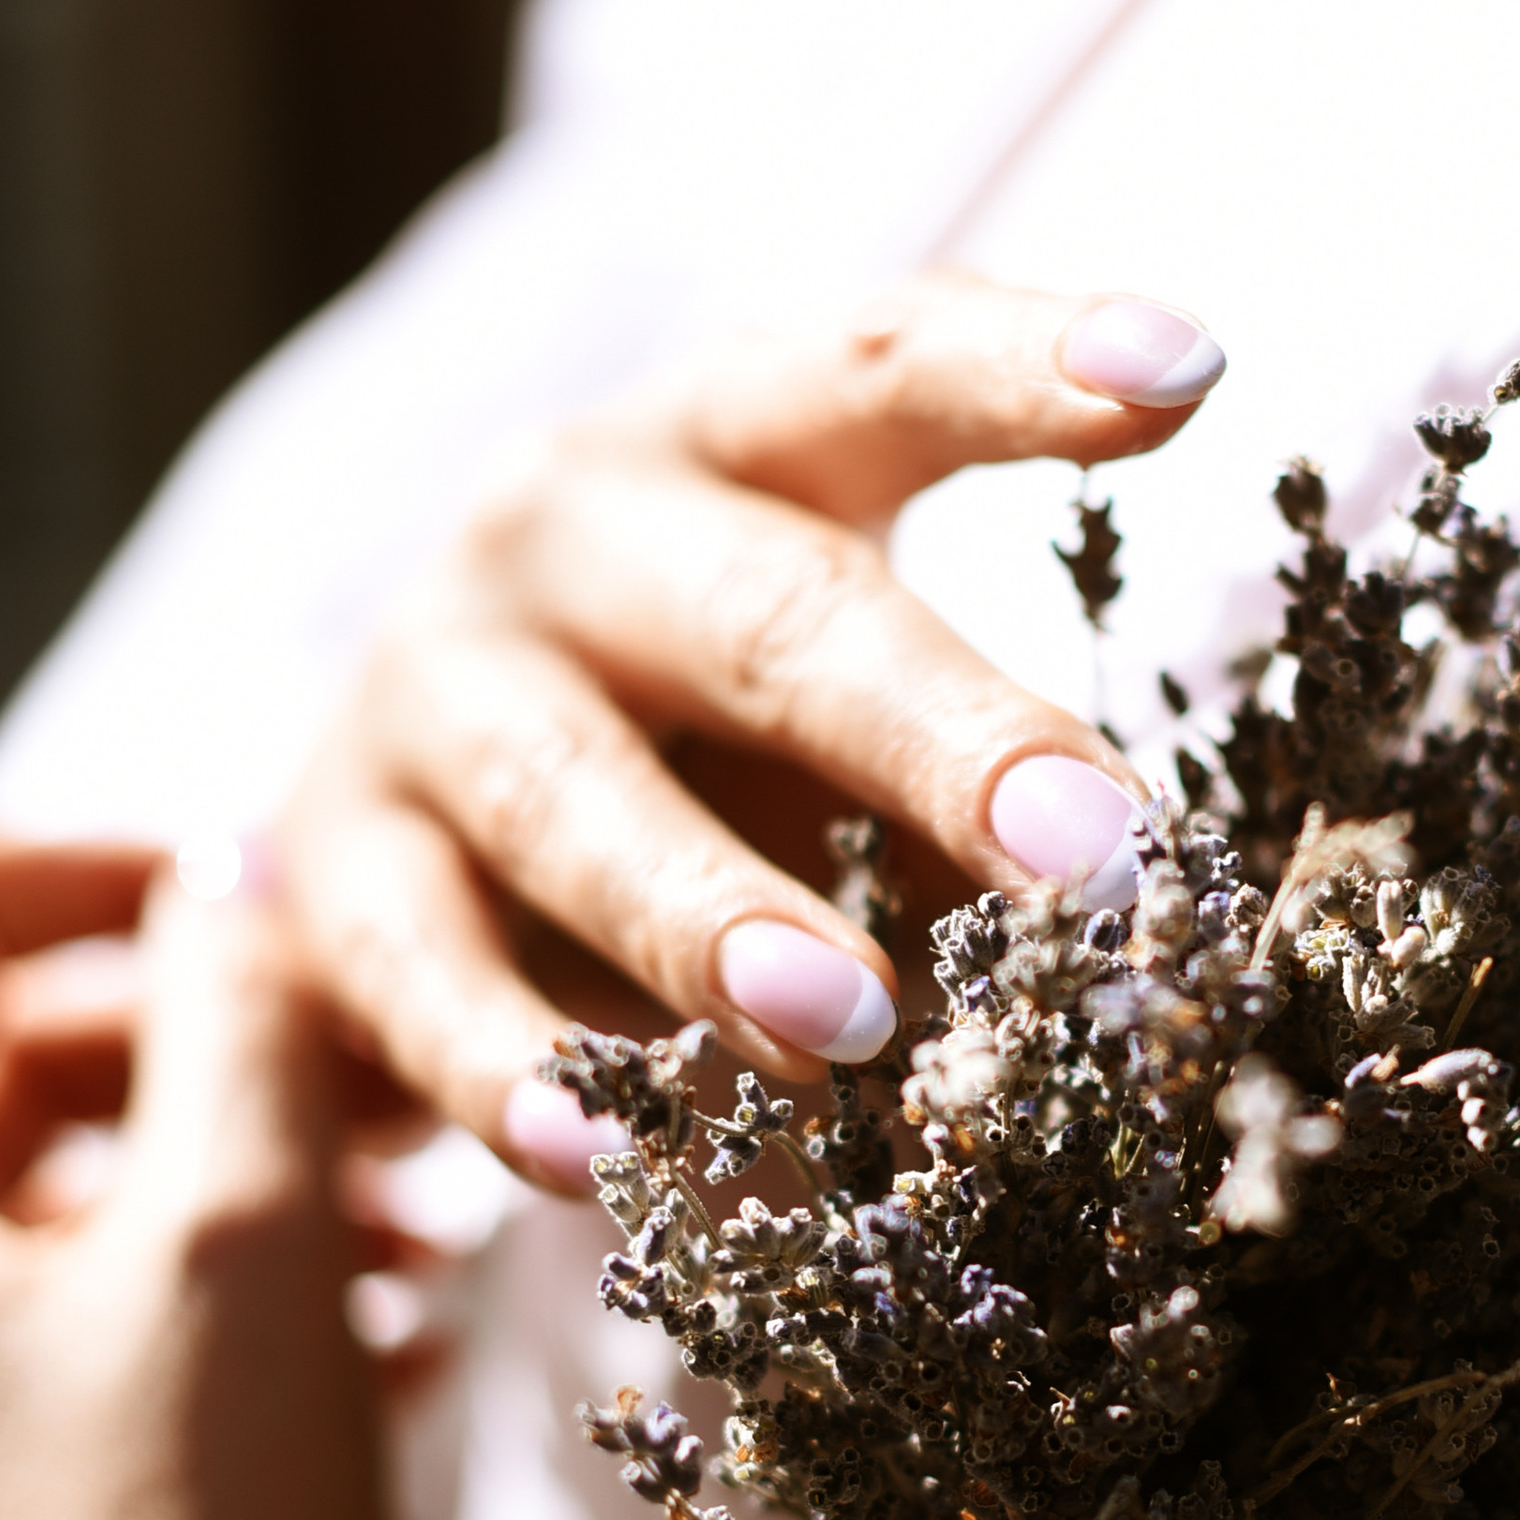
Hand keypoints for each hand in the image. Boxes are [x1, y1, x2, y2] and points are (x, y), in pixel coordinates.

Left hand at [0, 811, 581, 1519]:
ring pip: (24, 1193)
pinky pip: (35, 1325)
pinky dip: (184, 1291)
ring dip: (216, 1168)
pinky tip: (372, 1341)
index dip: (112, 861)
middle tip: (381, 1077)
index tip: (279, 896)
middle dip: (196, 1041)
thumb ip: (243, 1013)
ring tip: (406, 1224)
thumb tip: (247, 864)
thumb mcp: (247, 1243)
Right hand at [278, 272, 1223, 1177]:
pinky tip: (591, 1156)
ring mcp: (431, 685)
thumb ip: (977, 800)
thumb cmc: (706, 739)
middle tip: (1090, 851)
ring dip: (711, 915)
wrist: (399, 809)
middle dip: (936, 737)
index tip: (1185, 368)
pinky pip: (413, 966)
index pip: (881, 366)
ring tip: (847, 1027)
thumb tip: (1140, 957)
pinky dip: (499, 1063)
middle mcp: (568, 532)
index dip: (1024, 363)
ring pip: (568, 792)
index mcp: (732, 446)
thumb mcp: (851, 716)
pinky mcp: (334, 863)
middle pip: (762, 613)